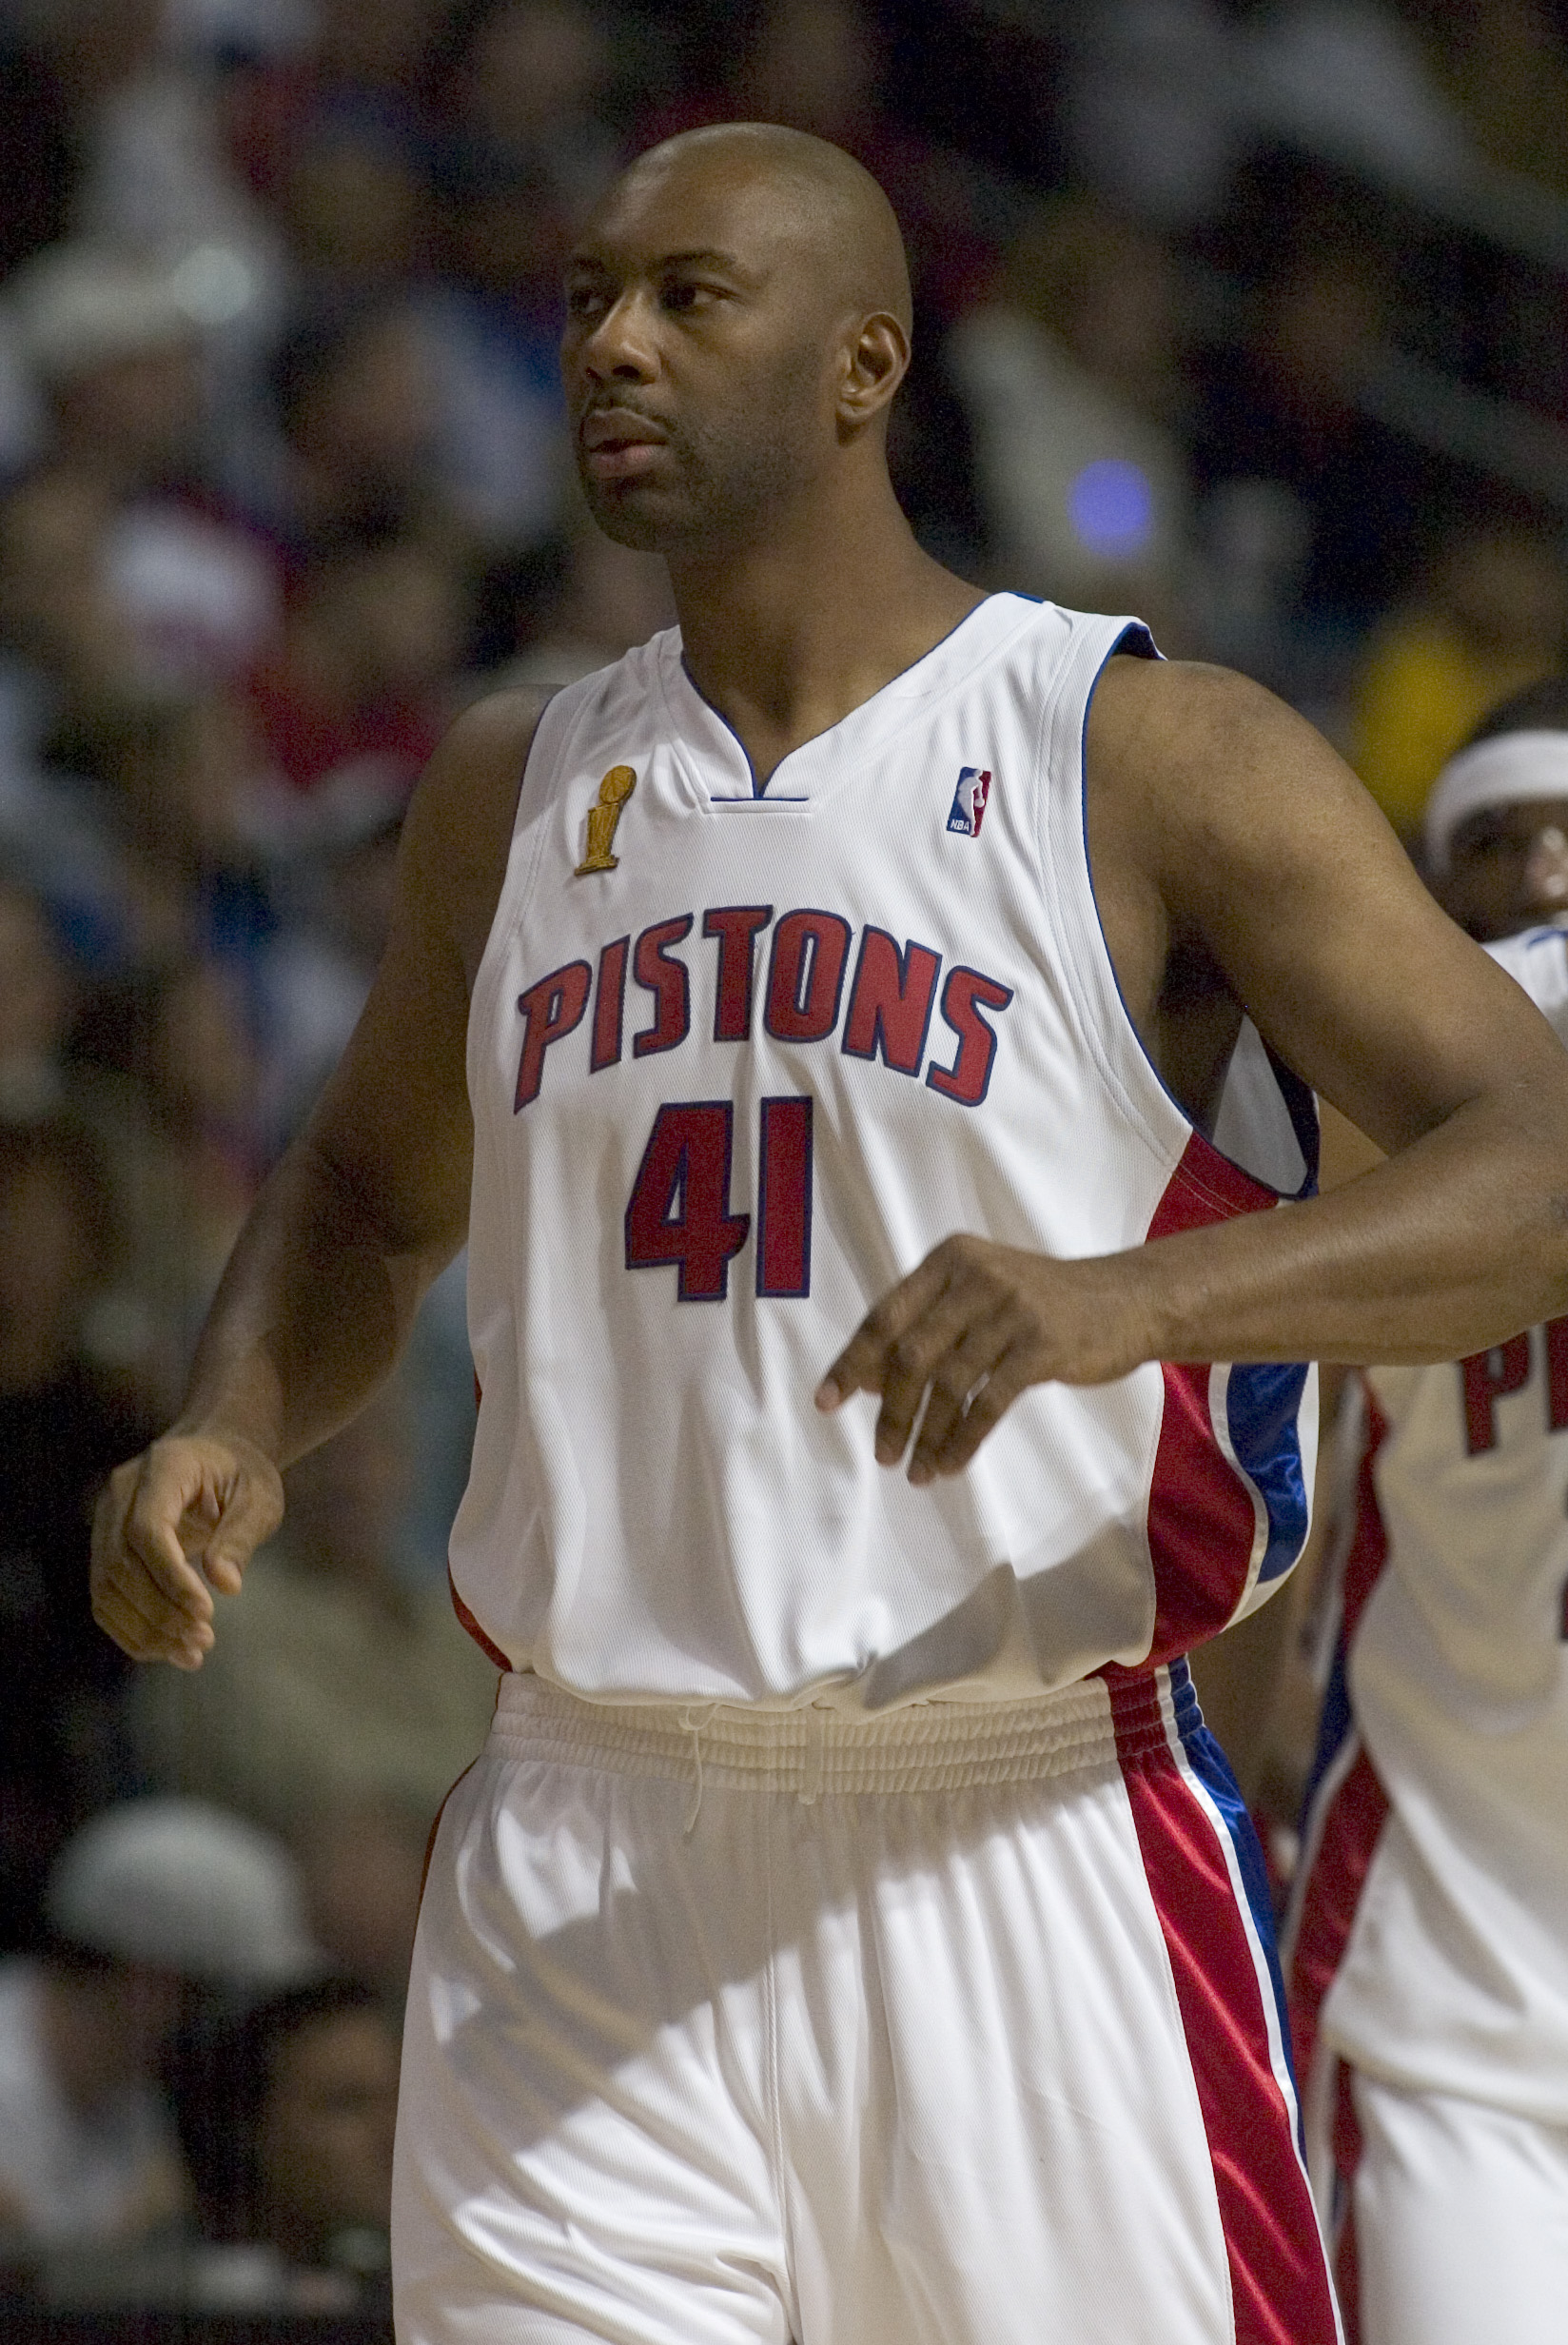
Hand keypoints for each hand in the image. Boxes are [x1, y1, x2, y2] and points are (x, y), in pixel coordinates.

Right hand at [90, 1431, 283, 1667]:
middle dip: (160, 1611)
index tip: (207, 1612)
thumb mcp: (259, 1497)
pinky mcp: (104, 1549)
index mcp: (163, 1469)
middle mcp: (121, 1493)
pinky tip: (169, 1650)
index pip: (148, 1529)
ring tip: (192, 1653)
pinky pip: (105, 1599)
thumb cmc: (241, 1474)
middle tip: (204, 1640)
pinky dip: (132, 1631)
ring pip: (106, 1588)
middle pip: (121, 1564)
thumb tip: (225, 1584)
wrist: (214, 1456)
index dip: (171, 1577)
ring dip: (145, 1630)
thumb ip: (241, 1535)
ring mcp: (105, 1521)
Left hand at [815, 1234, 1148, 1482]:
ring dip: (925, 1434)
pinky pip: (988, 1402)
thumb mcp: (982, 1293)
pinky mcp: (1041, 1345)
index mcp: (950, 1259)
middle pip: (911, 1353)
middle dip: (891, 1412)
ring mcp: (1010, 1309)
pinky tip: (949, 1465)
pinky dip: (962, 1440)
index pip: (885, 1315)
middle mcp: (975, 1277)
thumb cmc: (1042, 1301)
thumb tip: (871, 1382)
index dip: (852, 1362)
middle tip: (882, 1455)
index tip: (827, 1402)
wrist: (1126, 1300)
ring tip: (915, 1472)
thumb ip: (930, 1325)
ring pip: (948, 1383)